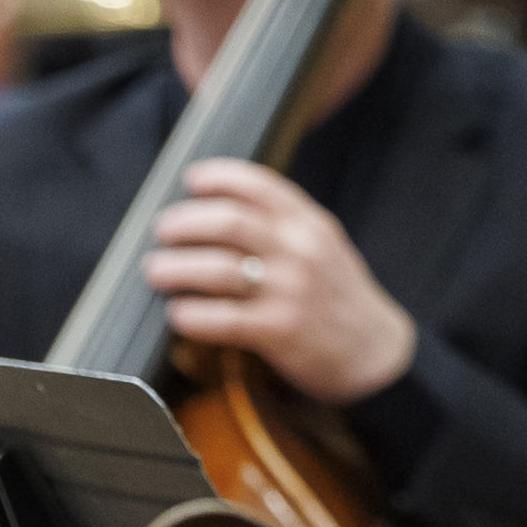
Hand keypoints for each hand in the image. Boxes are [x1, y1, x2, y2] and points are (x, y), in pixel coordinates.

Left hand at [147, 163, 417, 404]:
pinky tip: (175, 313)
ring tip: (154, 270)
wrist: (372, 349)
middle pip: (230, 222)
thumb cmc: (332, 295)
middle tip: (162, 230)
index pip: (260, 185)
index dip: (219, 177)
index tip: (191, 178)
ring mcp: (290, 291)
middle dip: (185, 223)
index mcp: (308, 223)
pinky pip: (224, 319)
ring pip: (219, 269)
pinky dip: (192, 314)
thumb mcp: (319, 246)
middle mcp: (300, 250)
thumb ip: (280, 226)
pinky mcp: (279, 330)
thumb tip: (218, 209)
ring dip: (176, 267)